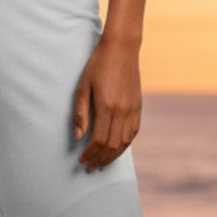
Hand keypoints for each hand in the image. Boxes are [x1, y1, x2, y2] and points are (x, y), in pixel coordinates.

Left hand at [72, 33, 141, 172]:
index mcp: (107, 106)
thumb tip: (78, 137)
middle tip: (89, 167)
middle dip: (100, 160)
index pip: (99, 140)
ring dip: (112, 156)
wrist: (121, 49)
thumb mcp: (82, 87)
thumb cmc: (97, 66)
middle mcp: (122, 111)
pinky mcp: (138, 106)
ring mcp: (133, 109)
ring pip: (124, 142)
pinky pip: (133, 133)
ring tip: (101, 163)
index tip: (81, 160)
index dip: (90, 154)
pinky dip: (124, 145)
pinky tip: (115, 150)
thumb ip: (80, 113)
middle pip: (112, 146)